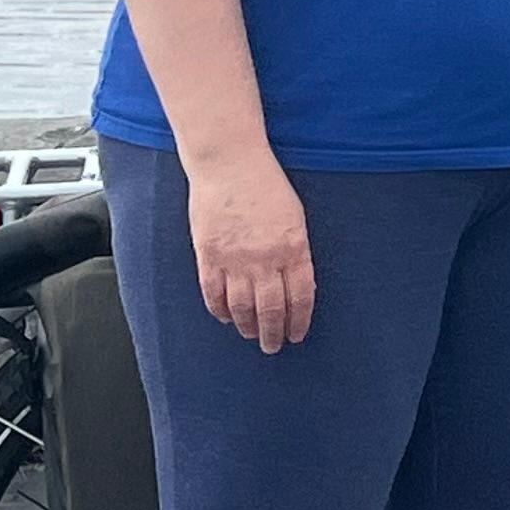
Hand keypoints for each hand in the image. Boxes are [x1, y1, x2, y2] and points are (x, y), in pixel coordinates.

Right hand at [187, 150, 314, 352]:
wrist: (230, 163)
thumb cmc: (267, 186)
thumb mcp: (295, 218)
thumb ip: (295, 251)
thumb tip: (293, 282)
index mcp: (293, 248)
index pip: (300, 296)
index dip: (299, 320)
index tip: (297, 334)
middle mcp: (265, 258)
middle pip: (271, 309)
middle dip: (273, 333)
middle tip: (273, 346)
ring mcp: (235, 259)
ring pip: (242, 307)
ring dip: (247, 326)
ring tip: (250, 335)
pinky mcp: (209, 255)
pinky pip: (214, 293)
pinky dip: (220, 310)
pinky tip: (226, 318)